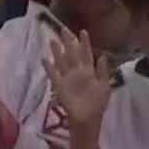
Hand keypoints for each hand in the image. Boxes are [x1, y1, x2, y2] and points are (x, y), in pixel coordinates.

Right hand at [44, 29, 111, 148]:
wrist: (87, 120)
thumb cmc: (97, 104)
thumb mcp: (104, 87)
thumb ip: (102, 71)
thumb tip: (102, 56)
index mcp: (89, 72)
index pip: (86, 54)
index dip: (84, 43)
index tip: (83, 31)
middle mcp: (77, 72)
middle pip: (71, 54)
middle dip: (68, 41)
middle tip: (63, 29)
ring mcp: (67, 79)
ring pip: (61, 61)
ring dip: (56, 51)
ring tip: (51, 39)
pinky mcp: (59, 87)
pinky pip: (53, 75)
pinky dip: (48, 67)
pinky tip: (44, 59)